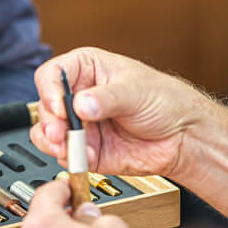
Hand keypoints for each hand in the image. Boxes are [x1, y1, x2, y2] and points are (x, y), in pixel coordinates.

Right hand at [32, 47, 206, 181]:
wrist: (182, 136)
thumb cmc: (164, 100)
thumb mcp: (135, 91)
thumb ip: (106, 99)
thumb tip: (81, 104)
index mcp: (87, 69)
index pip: (52, 74)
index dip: (50, 90)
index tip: (59, 107)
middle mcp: (79, 96)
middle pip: (45, 106)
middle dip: (50, 122)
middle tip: (61, 133)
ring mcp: (81, 124)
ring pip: (48, 133)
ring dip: (54, 142)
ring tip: (68, 147)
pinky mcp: (86, 149)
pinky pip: (65, 155)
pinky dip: (71, 158)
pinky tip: (87, 157)